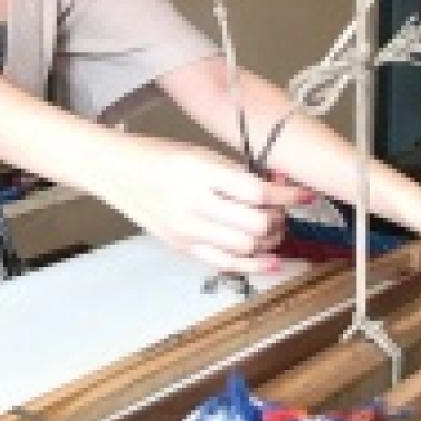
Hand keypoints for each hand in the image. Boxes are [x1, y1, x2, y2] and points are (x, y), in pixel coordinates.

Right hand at [106, 139, 310, 272]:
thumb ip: (237, 174)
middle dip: (277, 218)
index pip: (256, 192)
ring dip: (267, 239)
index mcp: (200, 174)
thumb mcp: (200, 154)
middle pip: (256, 225)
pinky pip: (225, 264)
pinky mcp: (183, 247)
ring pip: (247, 247)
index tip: (302, 194)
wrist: (117, 172)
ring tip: (268, 228)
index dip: (286, 195)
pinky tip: (269, 260)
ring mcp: (188, 230)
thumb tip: (277, 188)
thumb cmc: (158, 157)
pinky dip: (253, 265)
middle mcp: (194, 205)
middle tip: (278, 209)